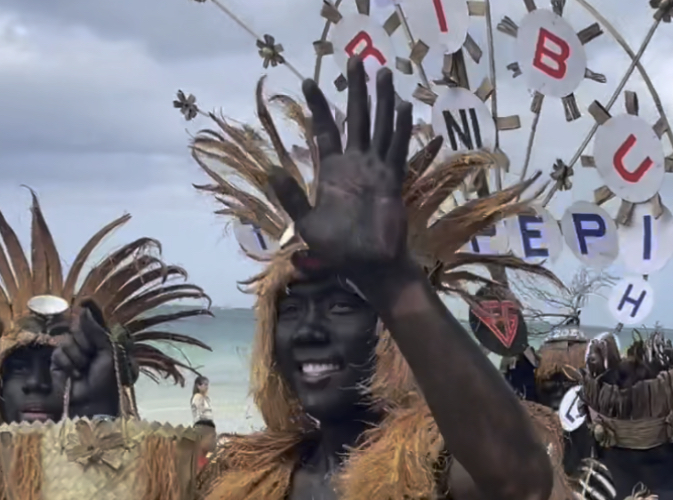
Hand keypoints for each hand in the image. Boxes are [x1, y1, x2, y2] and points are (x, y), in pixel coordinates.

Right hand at [50, 302, 117, 414]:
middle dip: (86, 343)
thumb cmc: (107, 378)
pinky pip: (59, 353)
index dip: (89, 310)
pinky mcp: (57, 362)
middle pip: (78, 328)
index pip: (92, 321)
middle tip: (92, 357)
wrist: (94, 400)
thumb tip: (83, 310)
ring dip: (78, 357)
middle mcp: (85, 343)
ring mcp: (70, 352)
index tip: (86, 299)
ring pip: (68, 341)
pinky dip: (69, 364)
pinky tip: (75, 375)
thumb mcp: (108, 352)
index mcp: (100, 340)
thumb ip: (96, 331)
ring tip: (85, 370)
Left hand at [269, 58, 413, 281]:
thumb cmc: (338, 250)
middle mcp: (355, 164)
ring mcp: (376, 169)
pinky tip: (403, 105)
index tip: (310, 81)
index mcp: (332, 171)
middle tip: (355, 60)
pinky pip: (397, 147)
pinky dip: (400, 127)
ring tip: (383, 72)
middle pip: (356, 118)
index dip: (319, 106)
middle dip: (355, 90)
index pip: (326, 129)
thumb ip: (291, 197)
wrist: (369, 266)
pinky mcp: (393, 179)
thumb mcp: (306, 224)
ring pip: (379, 126)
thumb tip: (270, 170)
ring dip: (381, 100)